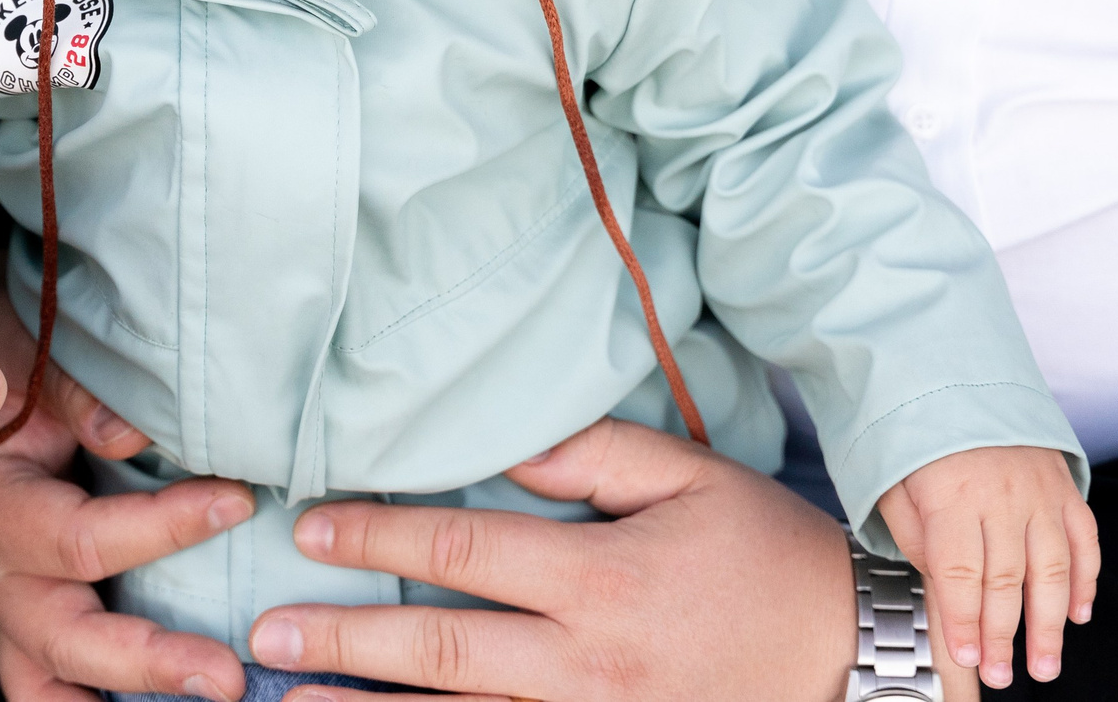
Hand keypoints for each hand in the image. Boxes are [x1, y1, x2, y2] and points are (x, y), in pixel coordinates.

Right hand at [0, 280, 254, 701]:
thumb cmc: (7, 364)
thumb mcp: (33, 358)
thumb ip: (72, 392)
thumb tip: (129, 432)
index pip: (82, 540)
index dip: (162, 528)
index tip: (237, 502)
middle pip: (66, 639)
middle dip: (149, 663)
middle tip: (226, 675)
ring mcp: (7, 606)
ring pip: (46, 683)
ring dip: (116, 701)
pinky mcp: (25, 621)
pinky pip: (46, 684)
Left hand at [245, 417, 852, 701]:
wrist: (855, 662)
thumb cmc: (765, 556)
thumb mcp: (692, 479)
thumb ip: (592, 454)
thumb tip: (499, 441)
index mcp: (605, 579)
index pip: (466, 552)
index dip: (379, 538)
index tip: (310, 529)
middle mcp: (590, 664)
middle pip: (442, 649)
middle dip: (344, 638)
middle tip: (261, 632)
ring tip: (289, 699)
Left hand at [876, 445, 1098, 689]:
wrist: (958, 376)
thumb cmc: (919, 439)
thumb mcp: (895, 483)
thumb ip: (917, 537)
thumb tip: (942, 587)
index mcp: (952, 494)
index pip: (959, 571)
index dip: (963, 618)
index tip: (967, 658)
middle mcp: (1001, 495)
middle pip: (1006, 578)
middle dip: (1003, 634)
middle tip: (1002, 676)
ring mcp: (1039, 491)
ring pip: (1051, 568)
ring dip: (1050, 623)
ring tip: (1044, 665)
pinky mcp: (1064, 486)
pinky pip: (1083, 539)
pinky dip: (1085, 580)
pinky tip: (1078, 615)